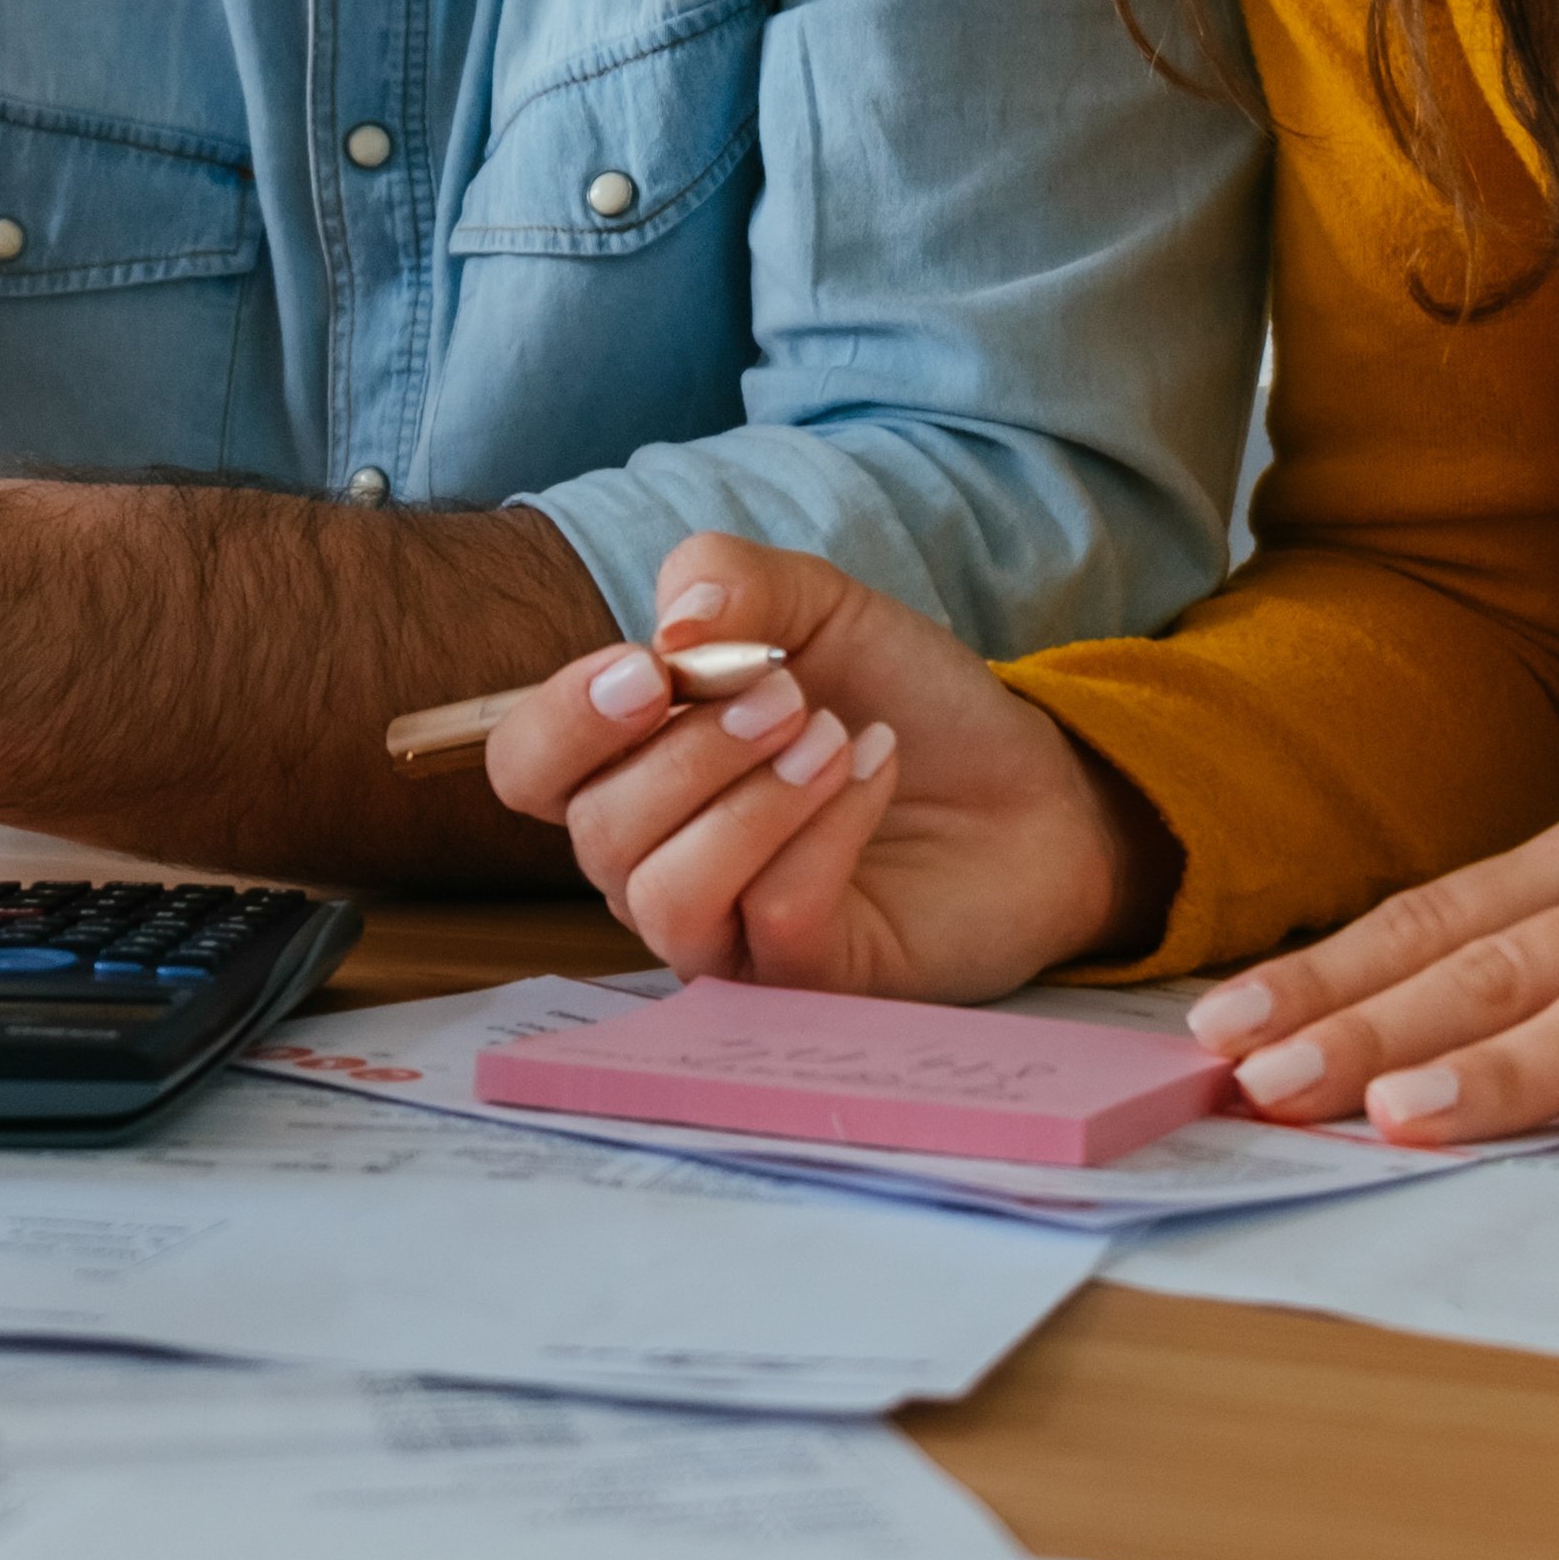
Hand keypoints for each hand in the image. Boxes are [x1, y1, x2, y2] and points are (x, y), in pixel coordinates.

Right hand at [480, 537, 1157, 996]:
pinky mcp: (804, 979)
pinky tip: (875, 771)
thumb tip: (673, 625)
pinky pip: (775, 916)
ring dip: (753, 798)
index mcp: (634, 765)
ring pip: (667, 892)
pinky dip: (827, 829)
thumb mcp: (816, 606)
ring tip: (834, 737)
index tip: (651, 669)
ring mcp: (727, 931)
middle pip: (598, 828)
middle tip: (790, 693)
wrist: (1028, 783)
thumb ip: (731, 580)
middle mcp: (657, 860)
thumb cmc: (899, 700)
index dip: (566, 720)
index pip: (530, 767)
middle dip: (693, 747)